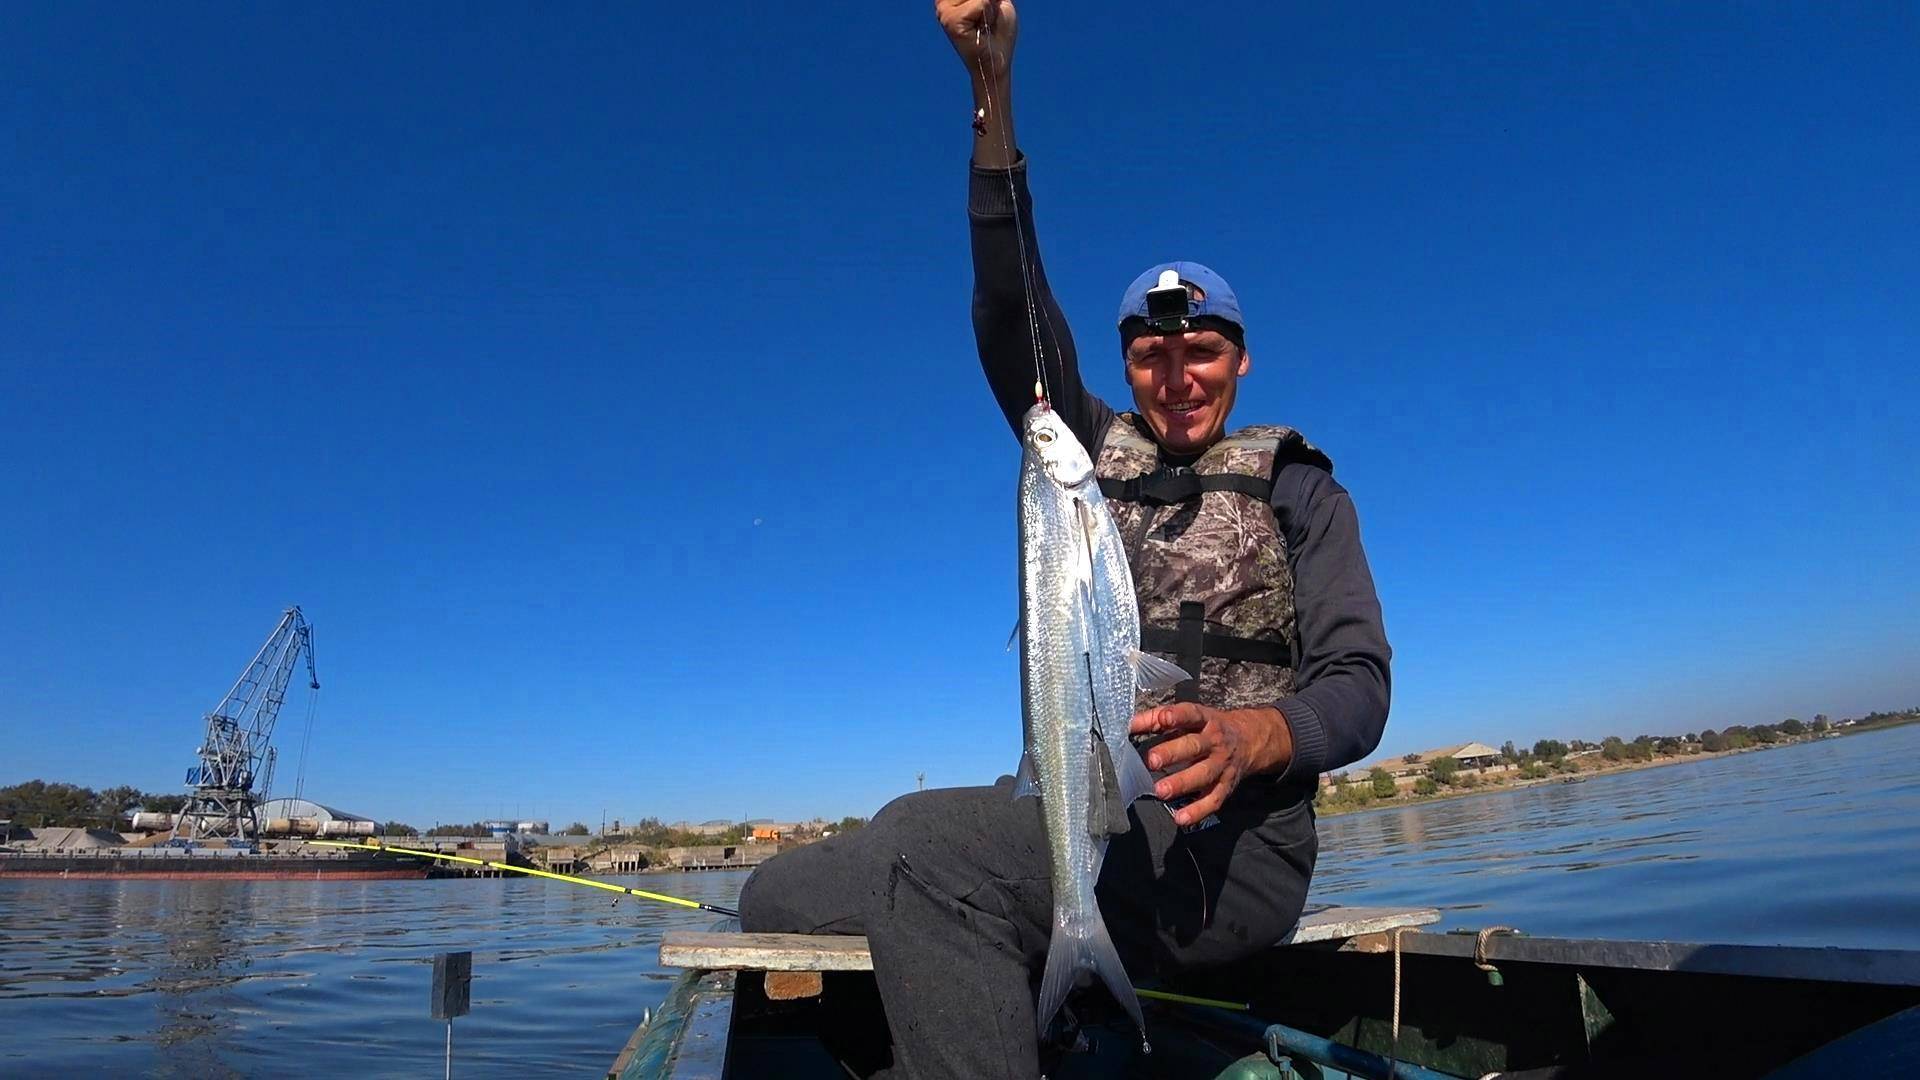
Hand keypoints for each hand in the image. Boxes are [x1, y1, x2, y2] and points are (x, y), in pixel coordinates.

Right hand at [934, 0, 1016, 77]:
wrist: (998, 60)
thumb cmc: (998, 31)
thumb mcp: (996, 0)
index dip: (985, 0)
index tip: (984, 8)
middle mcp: (942, 1)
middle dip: (988, 1)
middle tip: (987, 17)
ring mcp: (944, 11)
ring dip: (990, 7)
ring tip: (985, 23)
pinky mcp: (951, 21)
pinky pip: (980, 3)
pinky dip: (988, 14)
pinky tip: (981, 29)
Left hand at [1131, 704, 1293, 826]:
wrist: (1249, 740)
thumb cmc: (1207, 728)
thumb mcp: (1188, 718)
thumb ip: (1156, 720)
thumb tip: (1128, 725)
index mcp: (1205, 720)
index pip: (1191, 714)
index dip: (1177, 716)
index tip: (1163, 718)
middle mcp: (1215, 742)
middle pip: (1195, 746)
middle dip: (1173, 753)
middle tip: (1151, 761)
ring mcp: (1222, 765)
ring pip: (1203, 775)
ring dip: (1182, 783)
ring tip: (1160, 791)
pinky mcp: (1226, 786)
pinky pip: (1213, 800)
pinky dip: (1197, 811)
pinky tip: (1180, 817)